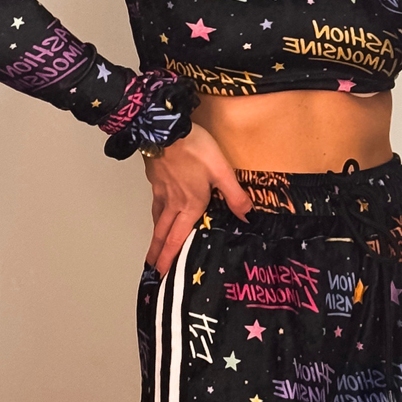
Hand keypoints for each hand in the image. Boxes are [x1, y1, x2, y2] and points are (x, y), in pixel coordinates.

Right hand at [144, 125, 251, 276]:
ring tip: (154, 246)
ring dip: (155, 235)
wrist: (165, 128)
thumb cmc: (195, 149)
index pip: (178, 238)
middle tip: (152, 268)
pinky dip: (155, 214)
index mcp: (190, 205)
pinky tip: (157, 212)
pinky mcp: (155, 179)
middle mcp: (173, 203)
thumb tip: (248, 218)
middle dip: (157, 253)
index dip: (169, 257)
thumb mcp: (222, 171)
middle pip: (163, 233)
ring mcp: (161, 191)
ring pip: (157, 219)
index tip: (161, 273)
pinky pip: (155, 203)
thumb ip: (235, 196)